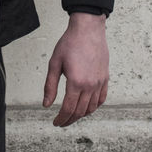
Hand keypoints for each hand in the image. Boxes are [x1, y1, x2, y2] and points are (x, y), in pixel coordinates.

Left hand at [42, 12, 108, 126]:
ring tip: (72, 115)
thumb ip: (50, 86)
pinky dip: (94, 107)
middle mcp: (90, 85)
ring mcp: (99, 82)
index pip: (69, 109)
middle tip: (61, 122)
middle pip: (80, 111)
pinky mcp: (105, 78)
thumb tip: (46, 105)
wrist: (88, 29)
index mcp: (76, 82)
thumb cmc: (69, 43)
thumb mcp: (54, 63)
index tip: (55, 123)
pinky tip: (87, 107)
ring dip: (81, 115)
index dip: (61, 119)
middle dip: (70, 120)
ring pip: (92, 107)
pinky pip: (102, 98)